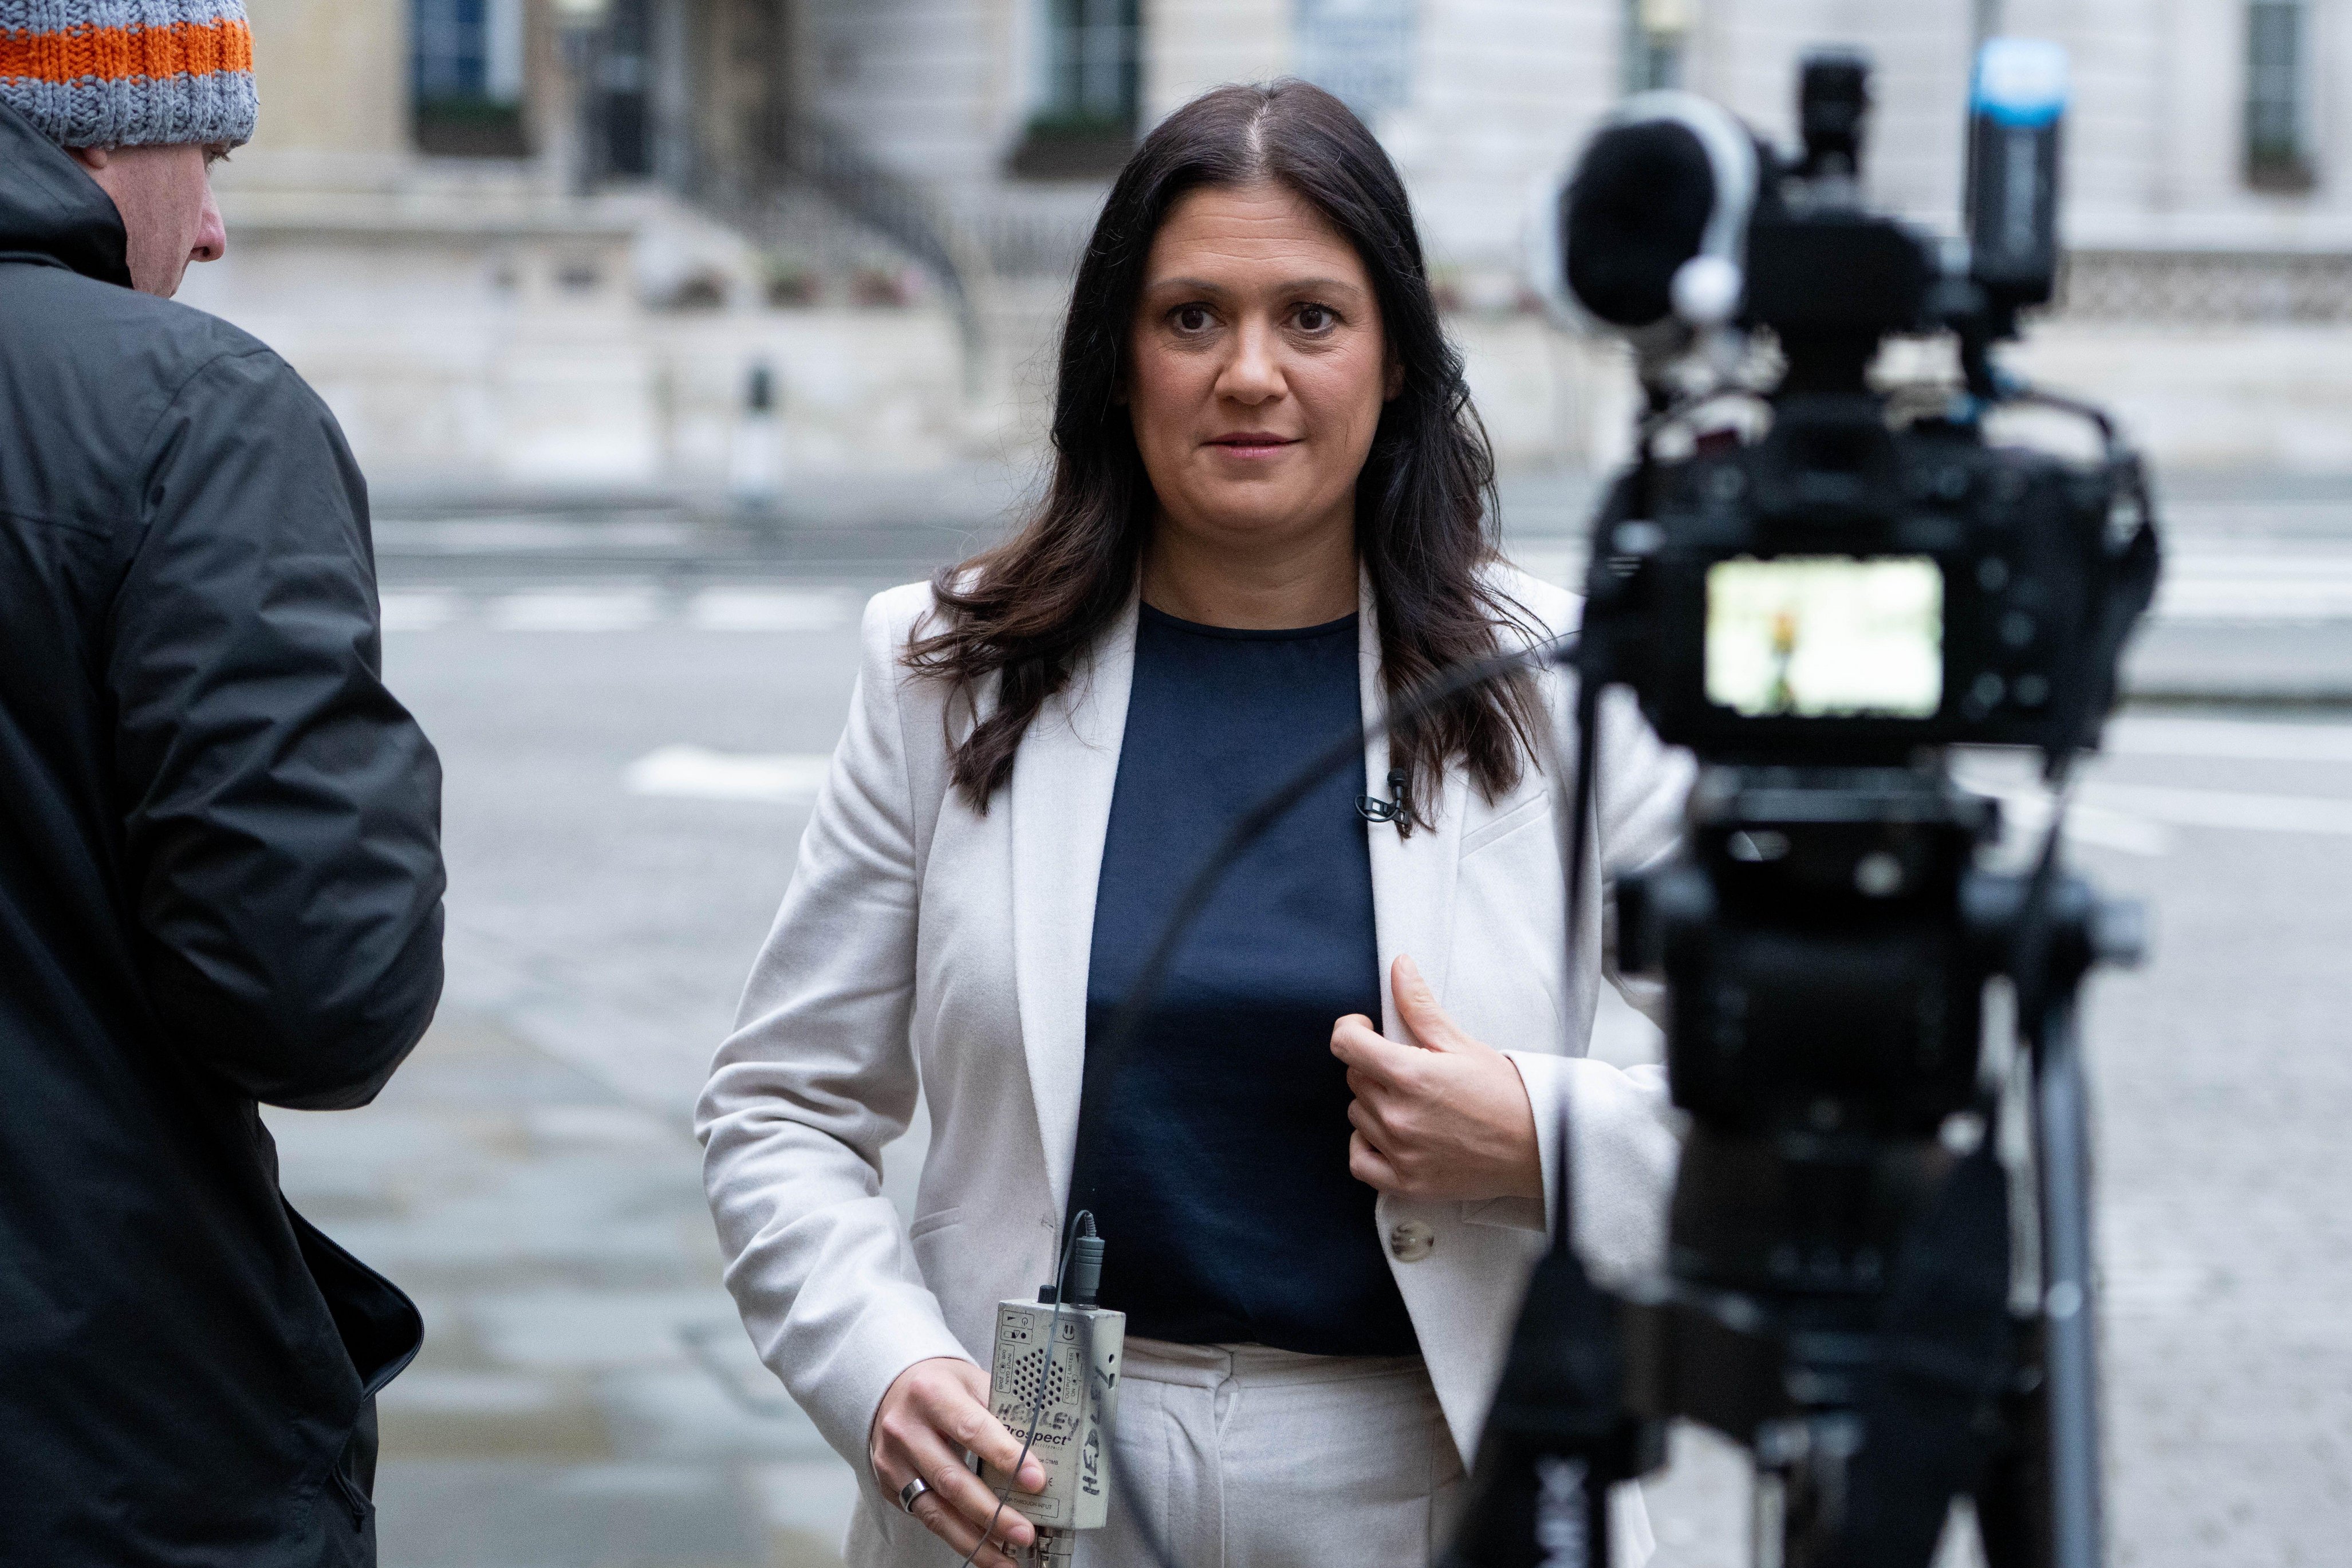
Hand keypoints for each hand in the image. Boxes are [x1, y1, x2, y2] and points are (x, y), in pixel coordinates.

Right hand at [869, 1357, 1044, 1566]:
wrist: (890, 1389)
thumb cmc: (941, 1385)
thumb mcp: (971, 1381)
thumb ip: (1002, 1410)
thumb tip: (1045, 1449)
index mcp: (932, 1394)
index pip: (972, 1429)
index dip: (1005, 1457)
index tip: (1036, 1481)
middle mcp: (906, 1429)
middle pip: (952, 1480)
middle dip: (992, 1513)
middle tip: (1025, 1533)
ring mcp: (893, 1461)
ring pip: (936, 1509)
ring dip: (975, 1539)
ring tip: (1006, 1558)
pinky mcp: (889, 1486)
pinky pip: (926, 1517)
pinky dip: (957, 1536)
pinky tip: (982, 1547)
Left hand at [1332, 954, 1543, 1203]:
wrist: (1537, 1146)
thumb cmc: (1505, 1095)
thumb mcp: (1461, 1043)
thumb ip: (1420, 1006)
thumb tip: (1398, 967)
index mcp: (1410, 1075)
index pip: (1346, 1044)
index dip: (1351, 1029)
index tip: (1366, 1029)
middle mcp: (1398, 1116)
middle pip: (1354, 1078)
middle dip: (1373, 1066)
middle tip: (1407, 1067)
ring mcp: (1400, 1152)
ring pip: (1357, 1115)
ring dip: (1374, 1104)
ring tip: (1410, 1101)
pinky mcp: (1406, 1183)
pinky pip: (1359, 1161)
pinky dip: (1366, 1146)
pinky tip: (1386, 1135)